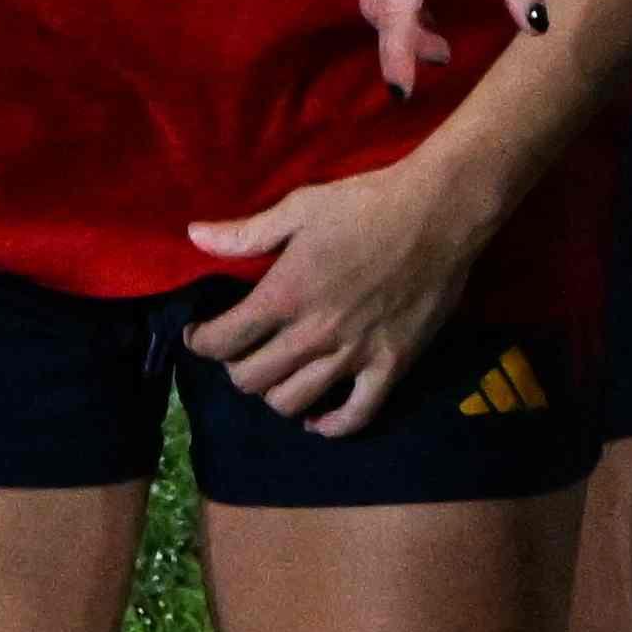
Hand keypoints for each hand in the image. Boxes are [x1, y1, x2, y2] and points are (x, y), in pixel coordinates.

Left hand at [179, 139, 500, 432]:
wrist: (439, 213)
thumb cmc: (365, 204)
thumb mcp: (297, 208)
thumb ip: (244, 233)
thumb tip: (193, 236)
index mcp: (286, 294)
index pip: (223, 340)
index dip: (200, 342)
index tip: (198, 335)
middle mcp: (314, 334)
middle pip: (252, 379)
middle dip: (234, 369)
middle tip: (239, 353)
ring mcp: (355, 355)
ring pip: (294, 402)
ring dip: (274, 395)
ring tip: (274, 377)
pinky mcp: (393, 365)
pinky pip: (357, 415)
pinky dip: (331, 426)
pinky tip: (316, 420)